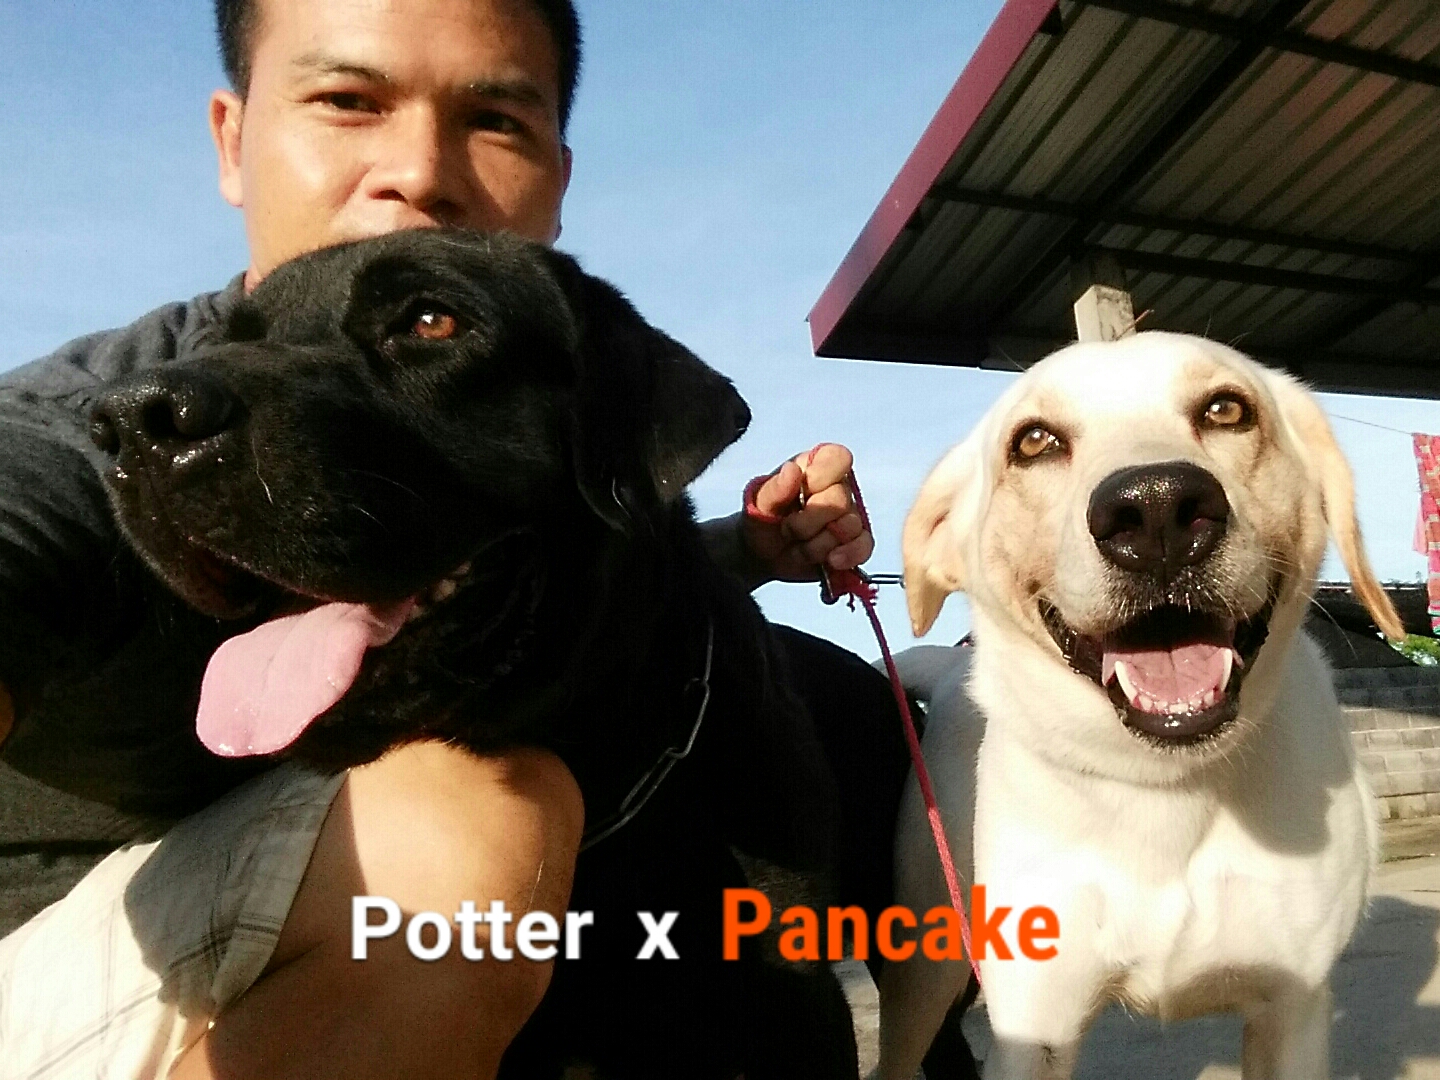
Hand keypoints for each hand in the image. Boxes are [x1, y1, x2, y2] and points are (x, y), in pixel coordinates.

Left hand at [743, 444, 873, 582]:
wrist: (761, 555)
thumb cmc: (761, 519)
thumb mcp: (758, 503)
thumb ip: (774, 488)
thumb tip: (793, 470)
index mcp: (815, 468)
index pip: (838, 458)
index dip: (821, 477)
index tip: (801, 493)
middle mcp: (838, 488)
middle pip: (840, 501)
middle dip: (807, 523)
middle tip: (786, 529)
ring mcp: (849, 516)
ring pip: (849, 528)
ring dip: (817, 545)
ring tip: (798, 547)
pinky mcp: (854, 543)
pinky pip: (864, 546)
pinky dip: (847, 556)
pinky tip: (830, 561)